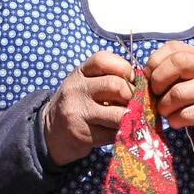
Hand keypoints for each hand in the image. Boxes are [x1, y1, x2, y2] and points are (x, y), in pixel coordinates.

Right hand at [44, 50, 135, 164]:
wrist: (51, 132)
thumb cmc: (78, 104)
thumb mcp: (87, 84)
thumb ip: (109, 78)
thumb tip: (142, 84)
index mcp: (80, 73)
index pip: (103, 60)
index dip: (124, 68)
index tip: (131, 80)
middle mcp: (76, 89)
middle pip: (115, 85)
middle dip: (132, 95)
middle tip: (135, 103)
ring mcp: (78, 112)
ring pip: (118, 114)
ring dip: (130, 117)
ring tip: (131, 118)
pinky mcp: (82, 134)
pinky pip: (114, 133)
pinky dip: (122, 133)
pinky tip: (117, 131)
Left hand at [145, 41, 193, 146]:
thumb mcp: (189, 76)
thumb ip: (169, 70)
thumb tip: (143, 76)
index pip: (173, 48)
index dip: (154, 62)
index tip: (150, 78)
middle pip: (176, 63)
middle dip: (158, 82)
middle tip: (157, 95)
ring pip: (177, 94)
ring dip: (164, 107)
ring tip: (167, 111)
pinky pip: (184, 115)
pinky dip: (174, 120)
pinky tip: (178, 120)